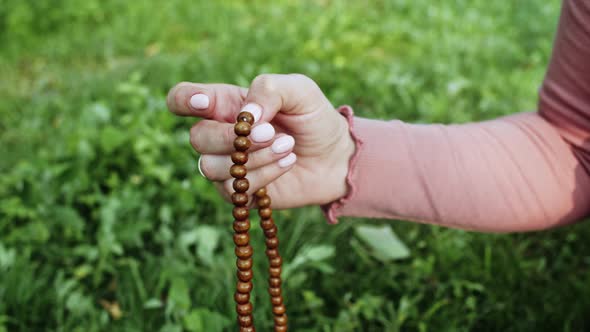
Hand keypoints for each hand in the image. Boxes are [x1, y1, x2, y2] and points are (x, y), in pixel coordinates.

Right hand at [167, 74, 354, 208]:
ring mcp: (228, 165)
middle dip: (231, 137)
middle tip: (270, 132)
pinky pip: (233, 189)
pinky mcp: (239, 192)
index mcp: (226, 104)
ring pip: (211, 166)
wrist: (336, 157)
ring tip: (288, 146)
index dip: (184, 101)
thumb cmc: (314, 119)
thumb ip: (269, 90)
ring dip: (253, 158)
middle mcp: (221, 135)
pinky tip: (287, 163)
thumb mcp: (300, 90)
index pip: (183, 99)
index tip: (205, 104)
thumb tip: (244, 116)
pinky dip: (263, 176)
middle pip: (197, 138)